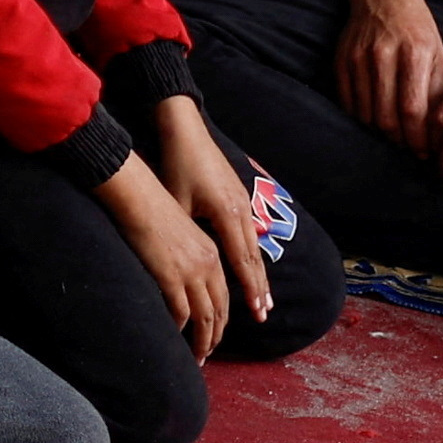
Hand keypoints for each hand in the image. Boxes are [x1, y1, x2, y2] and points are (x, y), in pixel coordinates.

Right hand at [98, 152, 231, 354]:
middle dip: (216, 336)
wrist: (140, 197)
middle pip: (219, 310)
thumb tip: (182, 278)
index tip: (217, 335)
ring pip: (205, 316)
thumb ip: (188, 257)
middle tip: (208, 354)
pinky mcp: (172, 276)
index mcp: (212, 254)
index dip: (222, 319)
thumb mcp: (181, 234)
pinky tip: (175, 339)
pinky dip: (180, 329)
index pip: (224, 295)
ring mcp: (191, 271)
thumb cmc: (154, 211)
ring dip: (203, 341)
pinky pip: (181, 312)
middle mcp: (208, 264)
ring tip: (198, 357)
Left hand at [149, 94, 276, 328]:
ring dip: (258, 273)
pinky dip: (252, 254)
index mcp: (227, 214)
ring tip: (264, 297)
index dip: (249, 288)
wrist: (186, 129)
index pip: (242, 260)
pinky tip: (253, 264)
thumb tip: (179, 267)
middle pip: (254, 257)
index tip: (256, 311)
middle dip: (259, 287)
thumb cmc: (177, 165)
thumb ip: (185, 235)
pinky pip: (249, 232)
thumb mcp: (176, 204)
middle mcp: (241, 210)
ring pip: (253, 245)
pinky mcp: (238, 195)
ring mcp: (243, 202)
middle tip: (265, 313)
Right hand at [335, 0, 442, 138]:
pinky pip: (348, 103)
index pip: (413, 110)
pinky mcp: (341, 61)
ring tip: (394, 137)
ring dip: (380, 133)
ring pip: (365, 114)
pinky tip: (374, 121)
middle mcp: (383, 55)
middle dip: (399, 141)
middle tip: (408, 149)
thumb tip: (436, 135)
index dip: (417, 138)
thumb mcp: (438, 56)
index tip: (423, 152)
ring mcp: (358, 58)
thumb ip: (438, 94)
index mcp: (414, 53)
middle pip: (386, 117)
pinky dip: (361, 119)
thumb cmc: (417, 31)